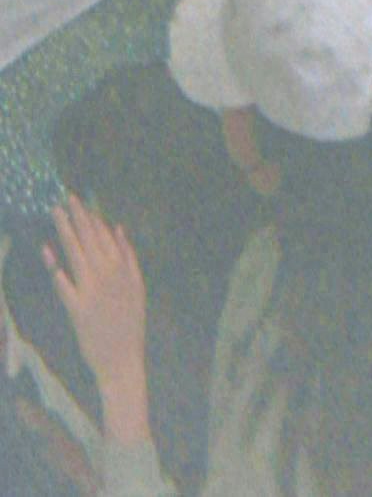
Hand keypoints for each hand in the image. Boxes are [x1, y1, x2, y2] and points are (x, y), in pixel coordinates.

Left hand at [54, 193, 141, 467]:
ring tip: (56, 214)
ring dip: (65, 234)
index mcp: (124, 270)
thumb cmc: (129, 325)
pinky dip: (56, 269)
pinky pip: (64, 286)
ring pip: (76, 256)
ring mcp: (92, 293)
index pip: (105, 237)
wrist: (123, 359)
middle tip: (65, 198)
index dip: (92, 218)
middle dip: (77, 219)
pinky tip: (47, 253)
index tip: (81, 200)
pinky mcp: (77, 310)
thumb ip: (130, 257)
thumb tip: (119, 229)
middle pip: (89, 242)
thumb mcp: (138, 287)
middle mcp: (108, 277)